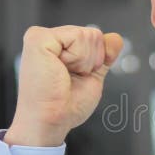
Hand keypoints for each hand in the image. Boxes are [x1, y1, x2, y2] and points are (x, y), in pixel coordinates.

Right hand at [4, 25, 123, 145]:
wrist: (52, 120)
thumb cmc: (65, 105)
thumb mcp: (93, 76)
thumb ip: (104, 56)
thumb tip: (115, 38)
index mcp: (59, 46)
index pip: (94, 37)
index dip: (96, 60)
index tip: (76, 77)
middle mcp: (49, 39)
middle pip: (93, 34)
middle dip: (90, 60)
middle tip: (68, 78)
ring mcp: (41, 36)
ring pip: (88, 34)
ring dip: (83, 61)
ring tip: (63, 75)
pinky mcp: (38, 38)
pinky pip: (77, 36)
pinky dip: (77, 57)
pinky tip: (59, 69)